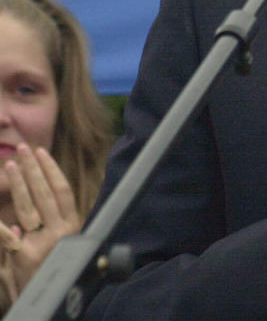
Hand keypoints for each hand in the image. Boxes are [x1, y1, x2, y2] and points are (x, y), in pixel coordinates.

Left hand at [0, 145, 80, 302]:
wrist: (54, 308)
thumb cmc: (52, 279)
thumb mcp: (55, 254)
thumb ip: (37, 238)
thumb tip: (17, 227)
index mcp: (71, 227)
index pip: (62, 191)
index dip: (51, 170)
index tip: (42, 153)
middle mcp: (59, 232)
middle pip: (44, 193)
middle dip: (33, 168)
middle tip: (24, 149)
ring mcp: (41, 243)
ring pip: (29, 206)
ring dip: (19, 184)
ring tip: (10, 165)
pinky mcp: (22, 257)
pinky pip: (7, 236)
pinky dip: (0, 225)